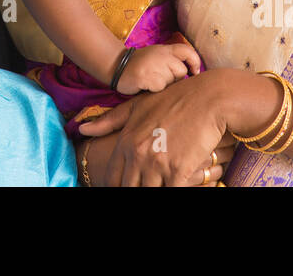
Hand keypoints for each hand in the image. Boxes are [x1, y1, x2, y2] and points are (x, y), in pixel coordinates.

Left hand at [79, 69, 231, 185]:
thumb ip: (110, 120)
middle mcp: (138, 154)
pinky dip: (169, 191)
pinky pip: (169, 193)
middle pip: (129, 188)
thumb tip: (82, 130)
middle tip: (144, 184)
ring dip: (153, 190)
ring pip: (148, 192)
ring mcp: (157, 164)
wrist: (210, 99)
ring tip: (158, 184)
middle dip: (134, 189)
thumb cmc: (175, 100)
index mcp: (126, 141)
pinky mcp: (178, 172)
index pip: (112, 178)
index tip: (120, 187)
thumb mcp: (138, 105)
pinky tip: (173, 185)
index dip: (115, 187)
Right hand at [115, 42, 202, 94]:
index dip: (195, 62)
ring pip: (170, 81)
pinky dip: (154, 89)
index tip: (194, 72)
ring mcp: (153, 65)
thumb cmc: (141, 64)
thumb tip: (193, 73)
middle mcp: (160, 55)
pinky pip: (159, 87)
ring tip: (151, 80)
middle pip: (181, 71)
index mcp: (165, 49)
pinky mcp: (145, 76)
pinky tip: (146, 85)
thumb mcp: (157, 56)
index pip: (187, 51)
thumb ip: (172, 60)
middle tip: (161, 77)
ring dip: (164, 84)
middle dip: (175, 78)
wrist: (116, 65)